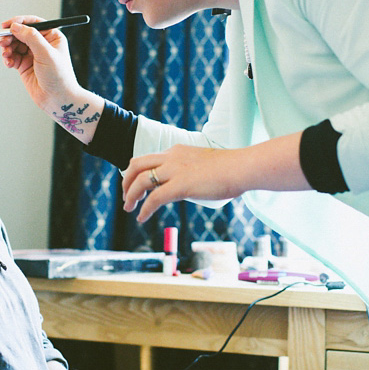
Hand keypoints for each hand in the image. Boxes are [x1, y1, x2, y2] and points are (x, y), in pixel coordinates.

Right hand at [0, 16, 81, 112]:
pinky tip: (8, 64)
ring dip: (7, 48)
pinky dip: (8, 58)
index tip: (6, 25)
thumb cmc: (59, 76)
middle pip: (21, 33)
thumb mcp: (46, 54)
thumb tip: (15, 26)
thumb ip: (31, 38)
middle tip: (3, 42)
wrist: (58, 100)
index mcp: (52, 36)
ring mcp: (33, 55)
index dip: (19, 21)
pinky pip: (12, 57)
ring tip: (6, 55)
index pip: (33, 22)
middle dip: (10, 36)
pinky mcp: (25, 65)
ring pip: (14, 44)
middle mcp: (42, 44)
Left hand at [123, 144, 246, 222]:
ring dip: (130, 195)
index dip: (137, 172)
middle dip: (127, 181)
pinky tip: (142, 218)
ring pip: (141, 181)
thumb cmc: (231, 169)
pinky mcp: (181, 185)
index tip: (135, 185)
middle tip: (126, 197)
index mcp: (177, 151)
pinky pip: (154, 198)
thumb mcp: (204, 166)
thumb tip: (187, 187)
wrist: (242, 167)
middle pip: (137, 164)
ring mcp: (175, 170)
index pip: (148, 158)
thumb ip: (190, 173)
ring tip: (129, 209)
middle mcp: (172, 157)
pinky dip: (144, 209)